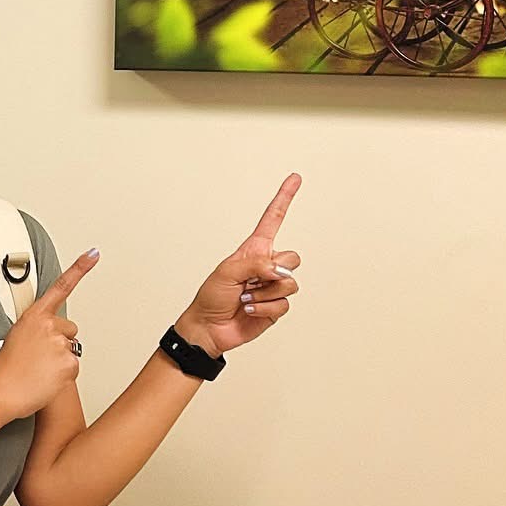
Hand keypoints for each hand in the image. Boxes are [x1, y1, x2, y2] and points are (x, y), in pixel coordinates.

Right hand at [0, 249, 99, 419]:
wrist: (1, 391)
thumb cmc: (6, 368)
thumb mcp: (17, 337)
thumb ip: (37, 328)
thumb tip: (53, 332)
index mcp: (34, 316)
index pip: (61, 287)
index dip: (79, 268)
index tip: (93, 254)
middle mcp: (49, 326)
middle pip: (70, 330)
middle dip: (60, 342)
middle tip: (39, 357)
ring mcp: (60, 344)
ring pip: (71, 350)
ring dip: (60, 361)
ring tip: (39, 370)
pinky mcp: (69, 362)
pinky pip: (74, 367)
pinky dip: (63, 375)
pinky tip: (46, 378)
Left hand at [174, 175, 301, 357]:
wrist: (210, 327)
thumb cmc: (212, 295)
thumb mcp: (227, 271)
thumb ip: (255, 264)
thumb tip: (278, 270)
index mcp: (254, 250)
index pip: (273, 219)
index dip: (284, 198)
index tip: (295, 179)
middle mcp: (266, 266)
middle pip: (292, 258)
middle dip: (274, 270)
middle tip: (252, 281)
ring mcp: (272, 286)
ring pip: (290, 283)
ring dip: (264, 293)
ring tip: (245, 297)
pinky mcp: (276, 306)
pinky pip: (284, 304)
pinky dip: (265, 308)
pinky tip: (249, 310)